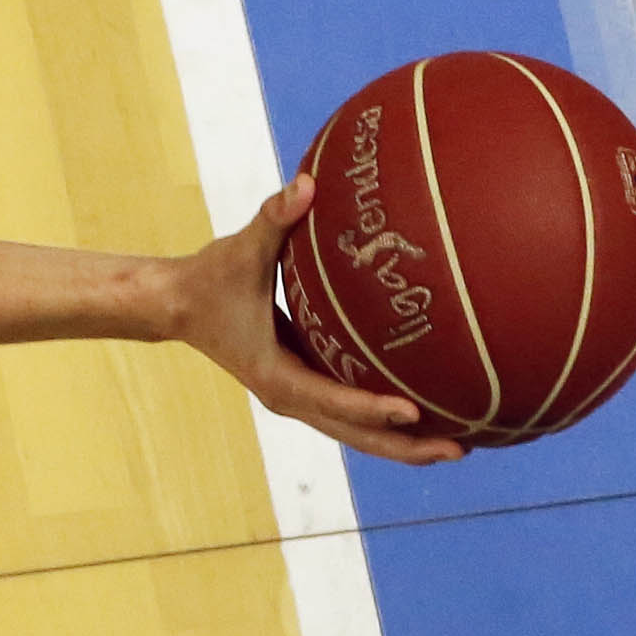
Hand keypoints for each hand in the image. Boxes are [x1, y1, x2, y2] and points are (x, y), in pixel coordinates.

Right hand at [165, 174, 458, 465]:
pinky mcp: (303, 386)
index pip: (330, 399)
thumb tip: (306, 184)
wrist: (176, 305)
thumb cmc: (209, 278)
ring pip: (353, 432)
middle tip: (460, 451)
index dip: (371, 408)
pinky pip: (350, 413)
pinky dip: (385, 420)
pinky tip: (426, 413)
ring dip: (401, 443)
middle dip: (404, 446)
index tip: (413, 412)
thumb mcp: (239, 249)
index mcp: (274, 373)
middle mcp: (287, 395)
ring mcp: (296, 396)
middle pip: (352, 434)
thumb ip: (273, 218)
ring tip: (458, 445)